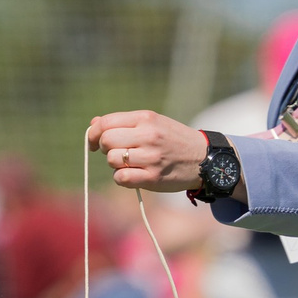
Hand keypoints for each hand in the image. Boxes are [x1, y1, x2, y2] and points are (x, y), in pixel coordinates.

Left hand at [87, 111, 206, 192]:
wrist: (204, 158)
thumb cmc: (174, 140)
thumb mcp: (153, 123)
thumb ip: (124, 122)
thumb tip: (93, 124)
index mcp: (146, 118)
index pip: (106, 123)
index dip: (93, 133)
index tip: (94, 142)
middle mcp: (148, 136)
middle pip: (106, 141)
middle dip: (104, 148)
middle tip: (116, 151)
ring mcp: (151, 157)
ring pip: (112, 160)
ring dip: (115, 164)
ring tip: (129, 163)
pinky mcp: (153, 177)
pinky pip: (121, 178)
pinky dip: (121, 178)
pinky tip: (132, 174)